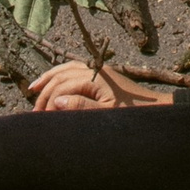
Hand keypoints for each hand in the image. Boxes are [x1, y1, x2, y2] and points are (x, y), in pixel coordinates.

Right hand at [27, 60, 176, 113]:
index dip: (49, 102)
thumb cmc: (134, 114)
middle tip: (35, 114)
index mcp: (96, 79)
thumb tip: (57, 101)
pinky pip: (74, 70)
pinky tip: (54, 83)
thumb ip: (82, 107)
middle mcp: (95, 70)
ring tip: (33, 90)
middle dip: (45, 93)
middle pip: (61, 77)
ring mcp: (98, 71)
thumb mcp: (108, 115)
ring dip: (49, 79)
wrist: (156, 109)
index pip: (63, 87)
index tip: (41, 120)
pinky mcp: (100, 76)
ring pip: (66, 69)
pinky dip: (60, 75)